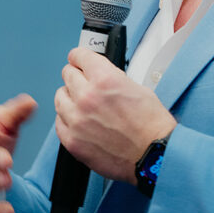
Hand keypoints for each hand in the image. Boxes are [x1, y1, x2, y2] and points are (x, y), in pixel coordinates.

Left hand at [55, 47, 176, 183]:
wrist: (154, 156)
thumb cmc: (151, 126)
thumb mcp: (137, 87)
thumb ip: (111, 78)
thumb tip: (99, 75)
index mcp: (104, 79)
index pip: (79, 56)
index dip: (80, 57)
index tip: (78, 59)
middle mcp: (87, 97)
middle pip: (68, 74)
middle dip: (77, 76)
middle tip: (84, 82)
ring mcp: (77, 120)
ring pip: (60, 97)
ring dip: (70, 97)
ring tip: (82, 104)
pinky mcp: (73, 141)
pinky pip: (59, 122)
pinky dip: (67, 119)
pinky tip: (79, 121)